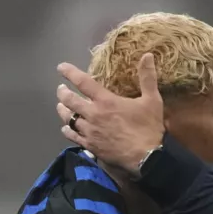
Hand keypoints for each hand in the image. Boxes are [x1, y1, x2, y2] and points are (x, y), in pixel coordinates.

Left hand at [56, 53, 164, 175]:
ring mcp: (89, 131)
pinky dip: (67, 130)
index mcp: (105, 100)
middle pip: (69, 100)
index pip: (83, 82)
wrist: (145, 158)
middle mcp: (92, 114)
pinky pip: (72, 136)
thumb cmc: (148, 128)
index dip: (70, 73)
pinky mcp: (89, 145)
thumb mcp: (152, 100)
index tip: (61, 68)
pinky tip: (65, 129)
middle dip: (63, 93)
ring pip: (68, 118)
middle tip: (61, 89)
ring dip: (62, 110)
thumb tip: (148, 55)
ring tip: (60, 106)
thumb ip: (148, 77)